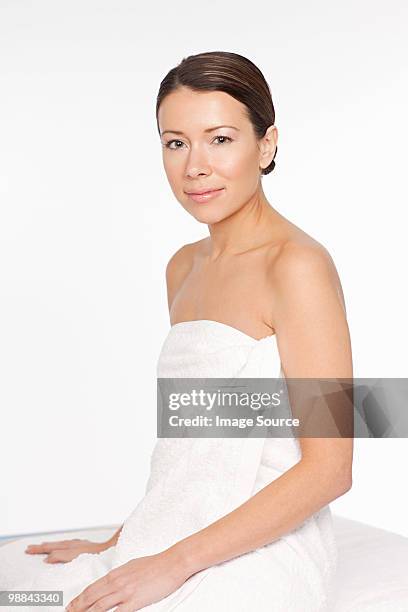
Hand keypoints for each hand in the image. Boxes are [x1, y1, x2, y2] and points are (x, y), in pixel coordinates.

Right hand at [24, 538, 109, 563]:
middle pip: (54, 545)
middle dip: (41, 547)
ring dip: (50, 545)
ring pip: (61, 544)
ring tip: (42, 546)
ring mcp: (80, 544)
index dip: (39, 550)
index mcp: (69, 546)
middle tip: (29, 548)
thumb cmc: (97, 555)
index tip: (28, 550)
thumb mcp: (75, 556)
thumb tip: (47, 558)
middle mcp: (73, 544)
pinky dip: (61, 545)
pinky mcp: (85, 546)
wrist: (112, 549)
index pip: (51, 548)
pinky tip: (61, 547)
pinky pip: (69, 544)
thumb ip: (61, 556)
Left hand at [66, 549, 189, 610]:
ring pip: (98, 607)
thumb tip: (111, 582)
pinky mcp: (134, 601)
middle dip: (77, 608)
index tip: (71, 606)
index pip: (91, 588)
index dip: (79, 599)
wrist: (171, 563)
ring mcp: (124, 592)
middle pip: (91, 598)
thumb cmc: (155, 564)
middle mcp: (116, 582)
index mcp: (115, 573)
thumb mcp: (131, 566)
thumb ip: (119, 576)